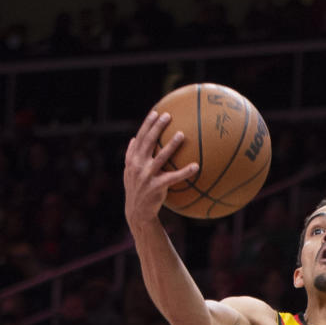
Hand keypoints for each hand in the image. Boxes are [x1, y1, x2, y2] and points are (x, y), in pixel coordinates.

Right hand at [124, 111, 199, 226]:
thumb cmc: (135, 189)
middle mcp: (138, 165)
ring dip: (171, 145)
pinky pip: (174, 177)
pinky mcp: (157, 187)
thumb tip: (133, 139)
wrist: (137, 212)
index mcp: (132, 159)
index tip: (156, 113)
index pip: (140, 138)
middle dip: (158, 127)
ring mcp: (147, 176)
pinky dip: (185, 171)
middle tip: (168, 116)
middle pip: (148, 142)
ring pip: (161, 157)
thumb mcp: (128, 172)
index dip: (147, 124)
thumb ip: (130, 155)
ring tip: (181, 134)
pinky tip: (197, 166)